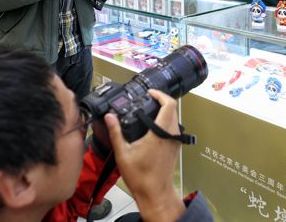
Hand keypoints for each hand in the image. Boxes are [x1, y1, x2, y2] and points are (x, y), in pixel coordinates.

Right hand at [106, 89, 184, 221]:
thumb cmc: (140, 176)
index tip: (149, 92)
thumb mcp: (123, 153)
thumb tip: (109, 116)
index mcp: (161, 133)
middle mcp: (172, 135)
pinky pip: (173, 127)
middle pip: (173, 109)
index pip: (169, 104)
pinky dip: (165, 121)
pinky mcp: (175, 147)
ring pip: (174, 118)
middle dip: (161, 100)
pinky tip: (151, 126)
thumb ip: (116, 132)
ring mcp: (175, 141)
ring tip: (147, 110)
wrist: (155, 193)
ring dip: (163, 111)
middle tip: (146, 99)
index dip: (160, 94)